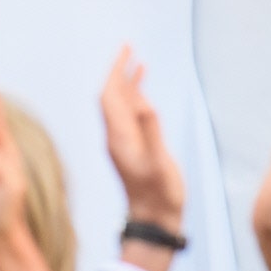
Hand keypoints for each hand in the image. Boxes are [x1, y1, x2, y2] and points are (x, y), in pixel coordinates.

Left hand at [100, 47, 184, 231]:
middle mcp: (116, 137)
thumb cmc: (159, 195)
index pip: (110, 95)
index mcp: (119, 136)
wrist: (154, 222)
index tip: (125, 50)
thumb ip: (151, 132)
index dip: (116, 71)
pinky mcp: (132, 150)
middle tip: (129, 49)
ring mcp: (123, 144)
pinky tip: (146, 96)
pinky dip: (136, 101)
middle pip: (111, 96)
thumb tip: (144, 103)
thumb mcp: (158, 163)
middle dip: (118, 71)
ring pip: (120, 107)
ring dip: (127, 84)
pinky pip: (129, 118)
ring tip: (139, 64)